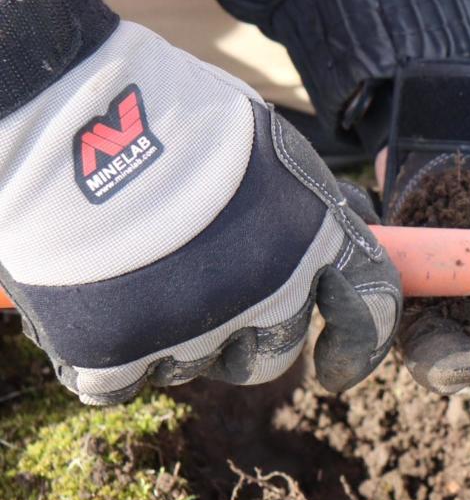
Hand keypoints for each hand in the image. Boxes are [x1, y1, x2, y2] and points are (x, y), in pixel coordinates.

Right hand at [0, 22, 400, 403]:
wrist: (70, 119)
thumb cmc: (178, 117)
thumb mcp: (274, 147)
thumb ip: (314, 204)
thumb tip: (353, 227)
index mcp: (315, 241)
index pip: (369, 314)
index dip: (358, 348)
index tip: (335, 367)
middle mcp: (268, 297)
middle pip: (273, 355)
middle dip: (248, 334)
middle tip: (206, 290)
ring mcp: (192, 333)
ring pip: (194, 364)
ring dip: (176, 332)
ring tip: (139, 266)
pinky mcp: (117, 355)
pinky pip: (124, 382)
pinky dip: (112, 353)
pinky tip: (97, 301)